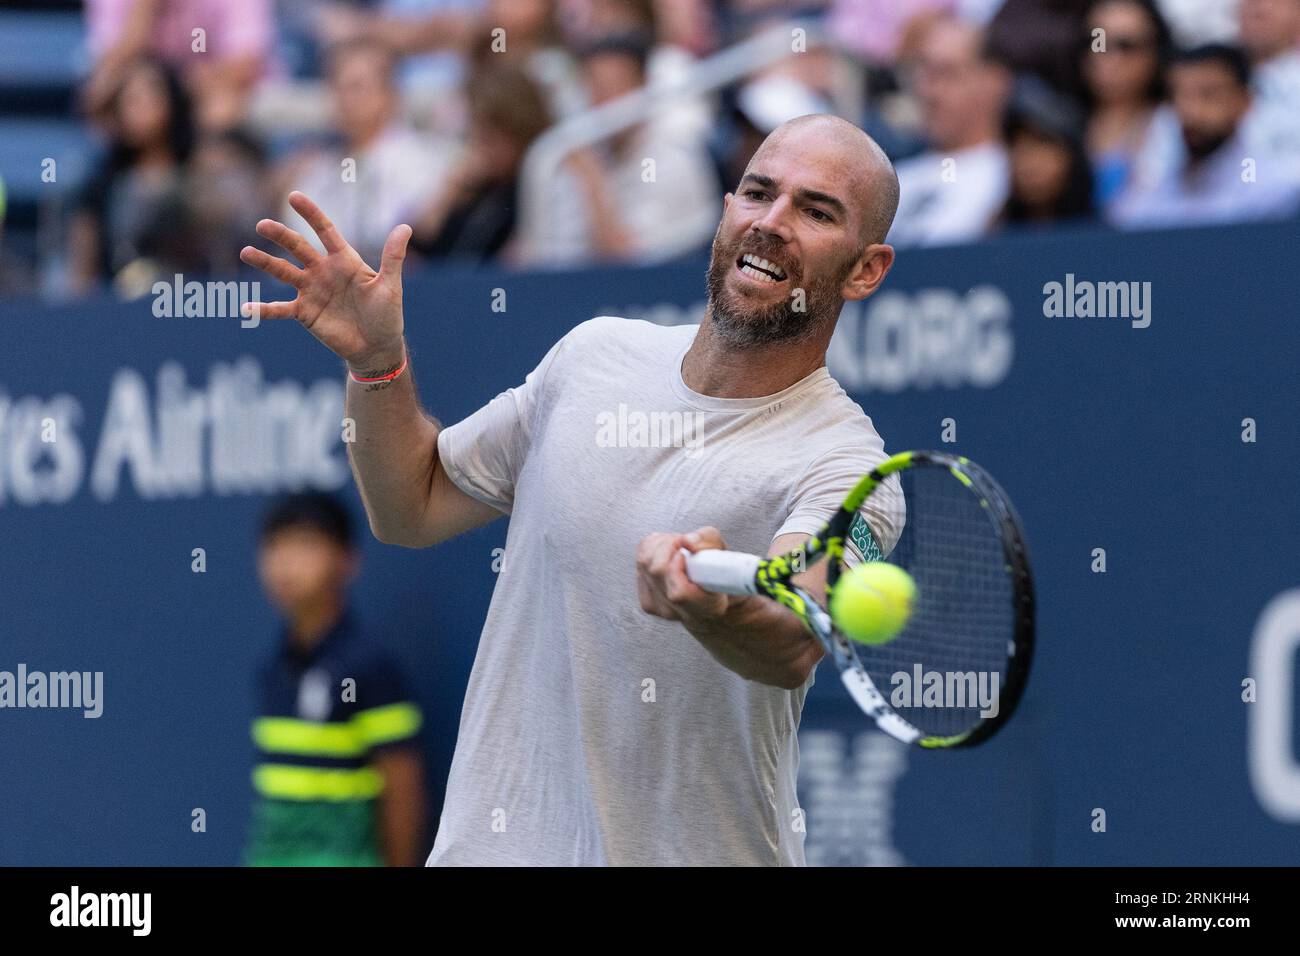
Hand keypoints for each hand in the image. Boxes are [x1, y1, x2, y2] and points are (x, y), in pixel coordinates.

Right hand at [239, 192, 409, 370]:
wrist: (377, 347)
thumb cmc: (387, 315)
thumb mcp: (390, 286)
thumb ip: (393, 258)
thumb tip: (405, 227)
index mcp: (344, 260)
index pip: (325, 231)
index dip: (310, 214)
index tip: (294, 197)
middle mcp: (323, 271)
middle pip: (298, 248)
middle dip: (280, 235)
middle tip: (262, 225)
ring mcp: (311, 291)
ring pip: (283, 272)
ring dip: (265, 262)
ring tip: (246, 251)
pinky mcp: (305, 313)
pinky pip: (281, 310)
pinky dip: (264, 310)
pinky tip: (246, 307)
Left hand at [636, 526, 730, 622]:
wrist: (710, 602)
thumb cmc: (718, 576)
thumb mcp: (723, 552)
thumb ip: (708, 542)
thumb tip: (687, 541)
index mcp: (707, 606)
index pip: (678, 593)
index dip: (677, 566)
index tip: (686, 553)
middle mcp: (682, 612)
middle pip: (657, 571)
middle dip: (668, 545)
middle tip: (682, 543)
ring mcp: (662, 610)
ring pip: (644, 564)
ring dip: (658, 545)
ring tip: (675, 546)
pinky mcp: (648, 603)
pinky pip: (639, 565)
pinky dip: (649, 550)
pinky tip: (664, 552)